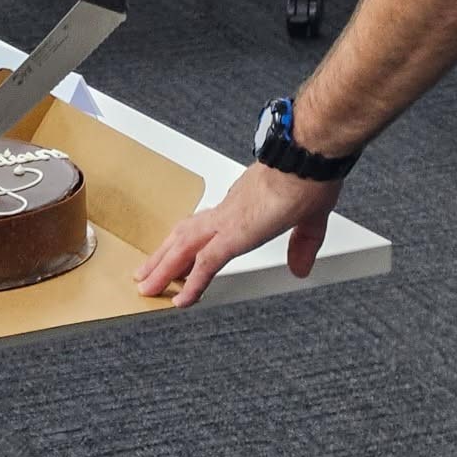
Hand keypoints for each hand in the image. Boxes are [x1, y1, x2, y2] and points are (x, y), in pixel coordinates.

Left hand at [134, 161, 342, 306]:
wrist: (308, 156)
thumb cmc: (310, 175)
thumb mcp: (310, 218)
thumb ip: (303, 244)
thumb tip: (300, 267)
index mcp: (243, 202)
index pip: (209, 226)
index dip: (191, 242)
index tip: (180, 256)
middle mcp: (229, 209)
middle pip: (186, 235)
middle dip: (164, 255)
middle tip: (146, 273)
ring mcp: (229, 221)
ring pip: (185, 248)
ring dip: (164, 269)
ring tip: (147, 288)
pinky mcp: (236, 233)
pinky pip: (207, 263)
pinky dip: (192, 284)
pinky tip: (182, 300)